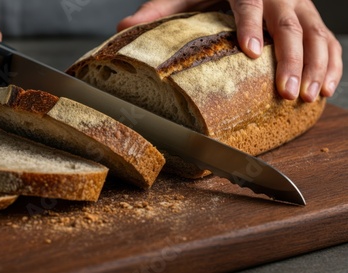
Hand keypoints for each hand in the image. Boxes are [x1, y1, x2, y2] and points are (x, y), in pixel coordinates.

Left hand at [118, 0, 342, 101]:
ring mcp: (299, 5)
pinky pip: (329, 40)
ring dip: (317, 67)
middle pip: (290, 25)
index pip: (250, 3)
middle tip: (287, 92)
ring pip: (317, 34)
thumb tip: (123, 27)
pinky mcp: (310, 17)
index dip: (252, 26)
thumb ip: (159, 10)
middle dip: (291, 60)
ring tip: (309, 97)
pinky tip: (327, 88)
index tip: (250, 53)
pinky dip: (333, 63)